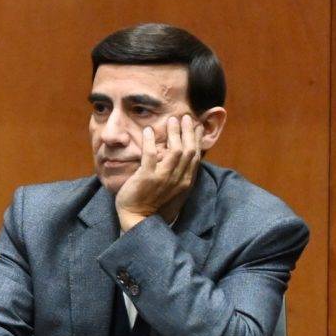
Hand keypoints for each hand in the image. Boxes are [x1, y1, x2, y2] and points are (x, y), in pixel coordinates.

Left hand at [114, 114, 203, 230]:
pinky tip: (149, 131)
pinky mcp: (147, 178)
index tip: (197, 126)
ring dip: (174, 133)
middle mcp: (178, 179)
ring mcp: (163, 178)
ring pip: (175, 151)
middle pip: (189, 150)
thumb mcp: (170, 187)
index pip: (195, 156)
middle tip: (185, 117)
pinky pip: (151, 156)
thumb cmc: (152, 201)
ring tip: (171, 120)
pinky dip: (151, 142)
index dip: (197, 139)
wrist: (138, 218)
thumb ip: (176, 172)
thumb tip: (176, 154)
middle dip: (188, 132)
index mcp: (185, 181)